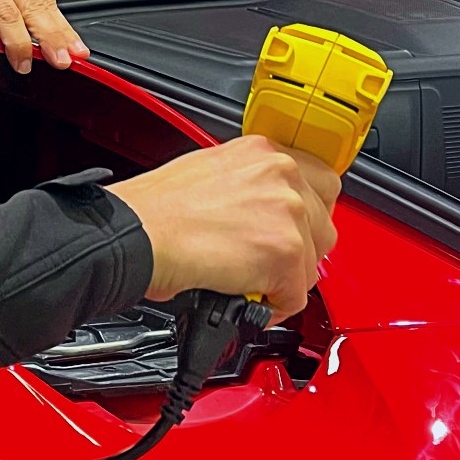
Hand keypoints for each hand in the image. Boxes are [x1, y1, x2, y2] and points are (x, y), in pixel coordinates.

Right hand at [106, 136, 341, 321]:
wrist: (135, 232)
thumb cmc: (153, 209)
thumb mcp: (208, 173)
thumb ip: (247, 187)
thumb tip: (258, 214)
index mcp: (262, 151)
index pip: (317, 182)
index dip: (305, 214)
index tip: (291, 230)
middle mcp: (281, 174)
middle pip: (324, 222)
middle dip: (301, 248)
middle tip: (270, 262)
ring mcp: (288, 211)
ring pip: (312, 262)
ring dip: (285, 279)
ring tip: (252, 283)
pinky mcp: (285, 252)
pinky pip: (295, 296)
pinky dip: (272, 307)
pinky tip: (245, 298)